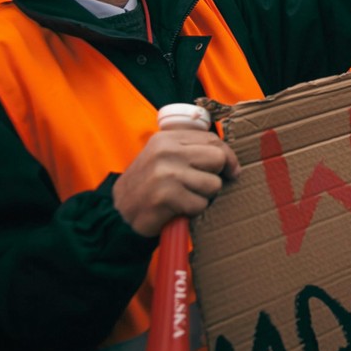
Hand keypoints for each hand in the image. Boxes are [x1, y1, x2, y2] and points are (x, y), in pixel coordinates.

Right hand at [112, 130, 239, 236]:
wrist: (119, 212)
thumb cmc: (148, 184)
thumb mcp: (163, 156)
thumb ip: (189, 149)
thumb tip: (228, 156)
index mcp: (167, 138)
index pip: (212, 140)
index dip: (228, 156)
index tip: (232, 170)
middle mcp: (166, 152)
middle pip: (217, 159)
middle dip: (215, 176)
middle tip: (200, 186)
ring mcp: (165, 173)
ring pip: (213, 184)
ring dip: (203, 196)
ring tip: (184, 197)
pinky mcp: (166, 196)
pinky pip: (200, 205)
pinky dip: (192, 211)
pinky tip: (177, 208)